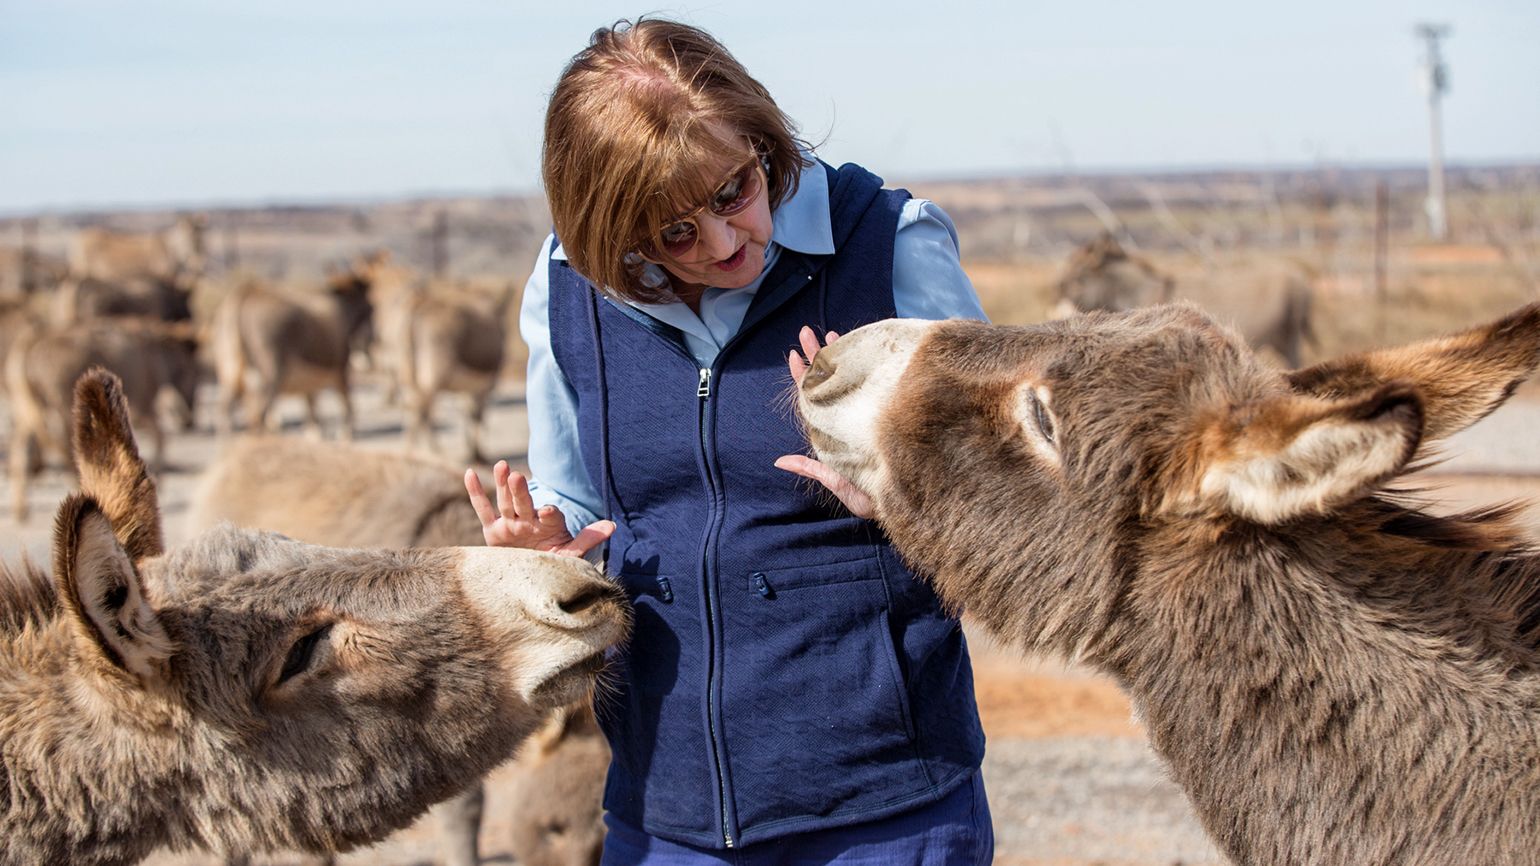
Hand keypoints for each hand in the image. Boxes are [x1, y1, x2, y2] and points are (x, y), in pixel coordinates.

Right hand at [464, 460, 614, 556]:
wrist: (533, 572)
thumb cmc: (553, 561)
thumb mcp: (571, 553)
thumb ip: (587, 539)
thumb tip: (612, 525)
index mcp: (549, 526)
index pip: (549, 517)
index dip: (548, 514)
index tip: (547, 512)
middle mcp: (528, 521)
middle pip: (524, 503)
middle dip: (521, 492)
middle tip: (518, 476)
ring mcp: (510, 523)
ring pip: (505, 501)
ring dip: (502, 484)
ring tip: (501, 466)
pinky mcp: (493, 530)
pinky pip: (483, 509)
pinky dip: (475, 492)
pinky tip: (470, 473)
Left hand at [774, 326, 876, 519]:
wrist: (912, 501)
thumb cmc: (876, 498)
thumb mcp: (842, 484)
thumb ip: (815, 470)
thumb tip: (780, 461)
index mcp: (836, 433)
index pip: (814, 400)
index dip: (803, 377)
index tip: (794, 355)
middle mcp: (850, 421)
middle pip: (828, 384)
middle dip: (817, 357)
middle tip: (806, 332)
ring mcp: (868, 415)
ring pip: (850, 381)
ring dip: (840, 357)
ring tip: (832, 333)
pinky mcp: (888, 414)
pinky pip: (873, 385)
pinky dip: (866, 367)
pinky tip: (863, 349)